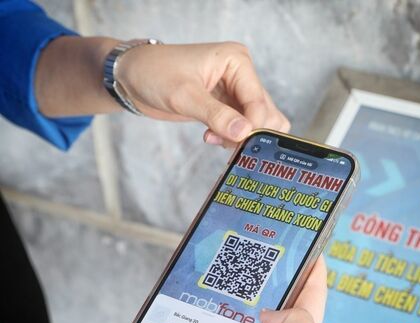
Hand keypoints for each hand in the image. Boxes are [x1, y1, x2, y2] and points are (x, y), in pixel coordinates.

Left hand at [116, 42, 289, 146]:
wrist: (132, 78)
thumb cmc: (153, 73)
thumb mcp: (184, 95)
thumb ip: (216, 115)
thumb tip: (244, 133)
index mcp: (237, 61)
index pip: (259, 101)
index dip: (252, 127)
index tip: (236, 144)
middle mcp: (242, 75)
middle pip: (267, 113)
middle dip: (249, 133)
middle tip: (225, 142)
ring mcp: (236, 91)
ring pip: (258, 124)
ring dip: (240, 138)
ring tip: (213, 138)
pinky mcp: (227, 106)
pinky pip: (243, 128)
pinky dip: (231, 138)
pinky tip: (210, 136)